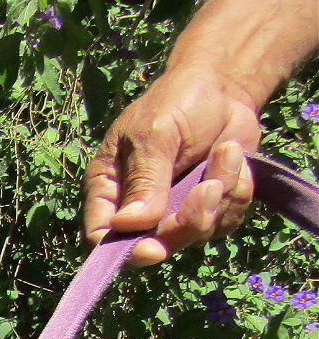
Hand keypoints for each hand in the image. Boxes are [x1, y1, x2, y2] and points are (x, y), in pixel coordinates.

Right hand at [82, 64, 259, 266]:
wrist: (224, 87)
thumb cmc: (176, 101)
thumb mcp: (154, 134)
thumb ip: (144, 180)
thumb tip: (129, 225)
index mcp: (109, 190)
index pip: (100, 236)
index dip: (121, 250)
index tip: (151, 248)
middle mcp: (137, 209)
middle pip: (152, 246)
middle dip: (187, 224)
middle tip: (210, 187)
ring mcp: (174, 212)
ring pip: (195, 236)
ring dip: (220, 197)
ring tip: (226, 152)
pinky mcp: (209, 209)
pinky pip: (225, 222)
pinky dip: (237, 193)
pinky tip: (233, 159)